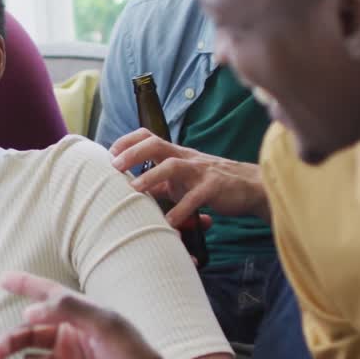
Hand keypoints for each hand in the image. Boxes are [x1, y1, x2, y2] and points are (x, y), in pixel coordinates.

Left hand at [109, 128, 268, 226]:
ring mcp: (200, 171)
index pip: (149, 137)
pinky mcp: (214, 187)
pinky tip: (168, 222)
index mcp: (177, 155)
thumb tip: (132, 187)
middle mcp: (186, 158)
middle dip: (133, 153)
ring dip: (151, 176)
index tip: (109, 153)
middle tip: (115, 166)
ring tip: (134, 189)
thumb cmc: (210, 183)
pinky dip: (181, 209)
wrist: (250, 188)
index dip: (128, 141)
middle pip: (156, 144)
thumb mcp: (182, 181)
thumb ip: (160, 183)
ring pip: (173, 165)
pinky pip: (195, 197)